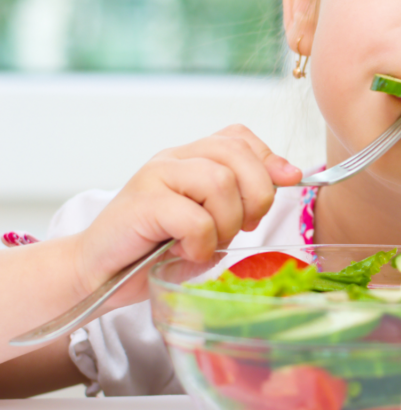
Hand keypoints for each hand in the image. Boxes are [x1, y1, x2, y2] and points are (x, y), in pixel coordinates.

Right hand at [70, 124, 302, 308]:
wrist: (99, 272)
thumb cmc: (158, 248)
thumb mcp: (211, 220)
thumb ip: (244, 196)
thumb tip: (292, 174)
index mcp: (191, 157)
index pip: (239, 137)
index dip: (268, 161)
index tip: (283, 187)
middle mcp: (173, 158)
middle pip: (237, 155)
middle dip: (257, 195)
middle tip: (245, 226)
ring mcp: (155, 177)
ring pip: (219, 182)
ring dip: (226, 222)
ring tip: (208, 242)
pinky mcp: (141, 203)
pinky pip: (194, 218)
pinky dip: (202, 242)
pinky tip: (188, 252)